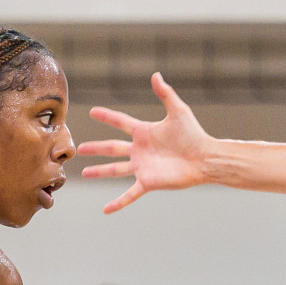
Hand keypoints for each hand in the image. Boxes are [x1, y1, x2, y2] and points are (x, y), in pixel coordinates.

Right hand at [80, 73, 214, 213]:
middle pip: (112, 148)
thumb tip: (155, 75)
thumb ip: (165, 94)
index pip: (121, 122)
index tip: (93, 112)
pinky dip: (118, 203)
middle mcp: (140, 150)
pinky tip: (106, 210)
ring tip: (84, 173)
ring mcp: (143, 167)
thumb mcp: (178, 111)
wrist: (205, 158)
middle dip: (96, 148)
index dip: (107, 117)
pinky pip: (130, 194)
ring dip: (99, 172)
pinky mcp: (148, 182)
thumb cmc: (194, 134)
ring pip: (115, 170)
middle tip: (80, 148)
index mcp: (145, 132)